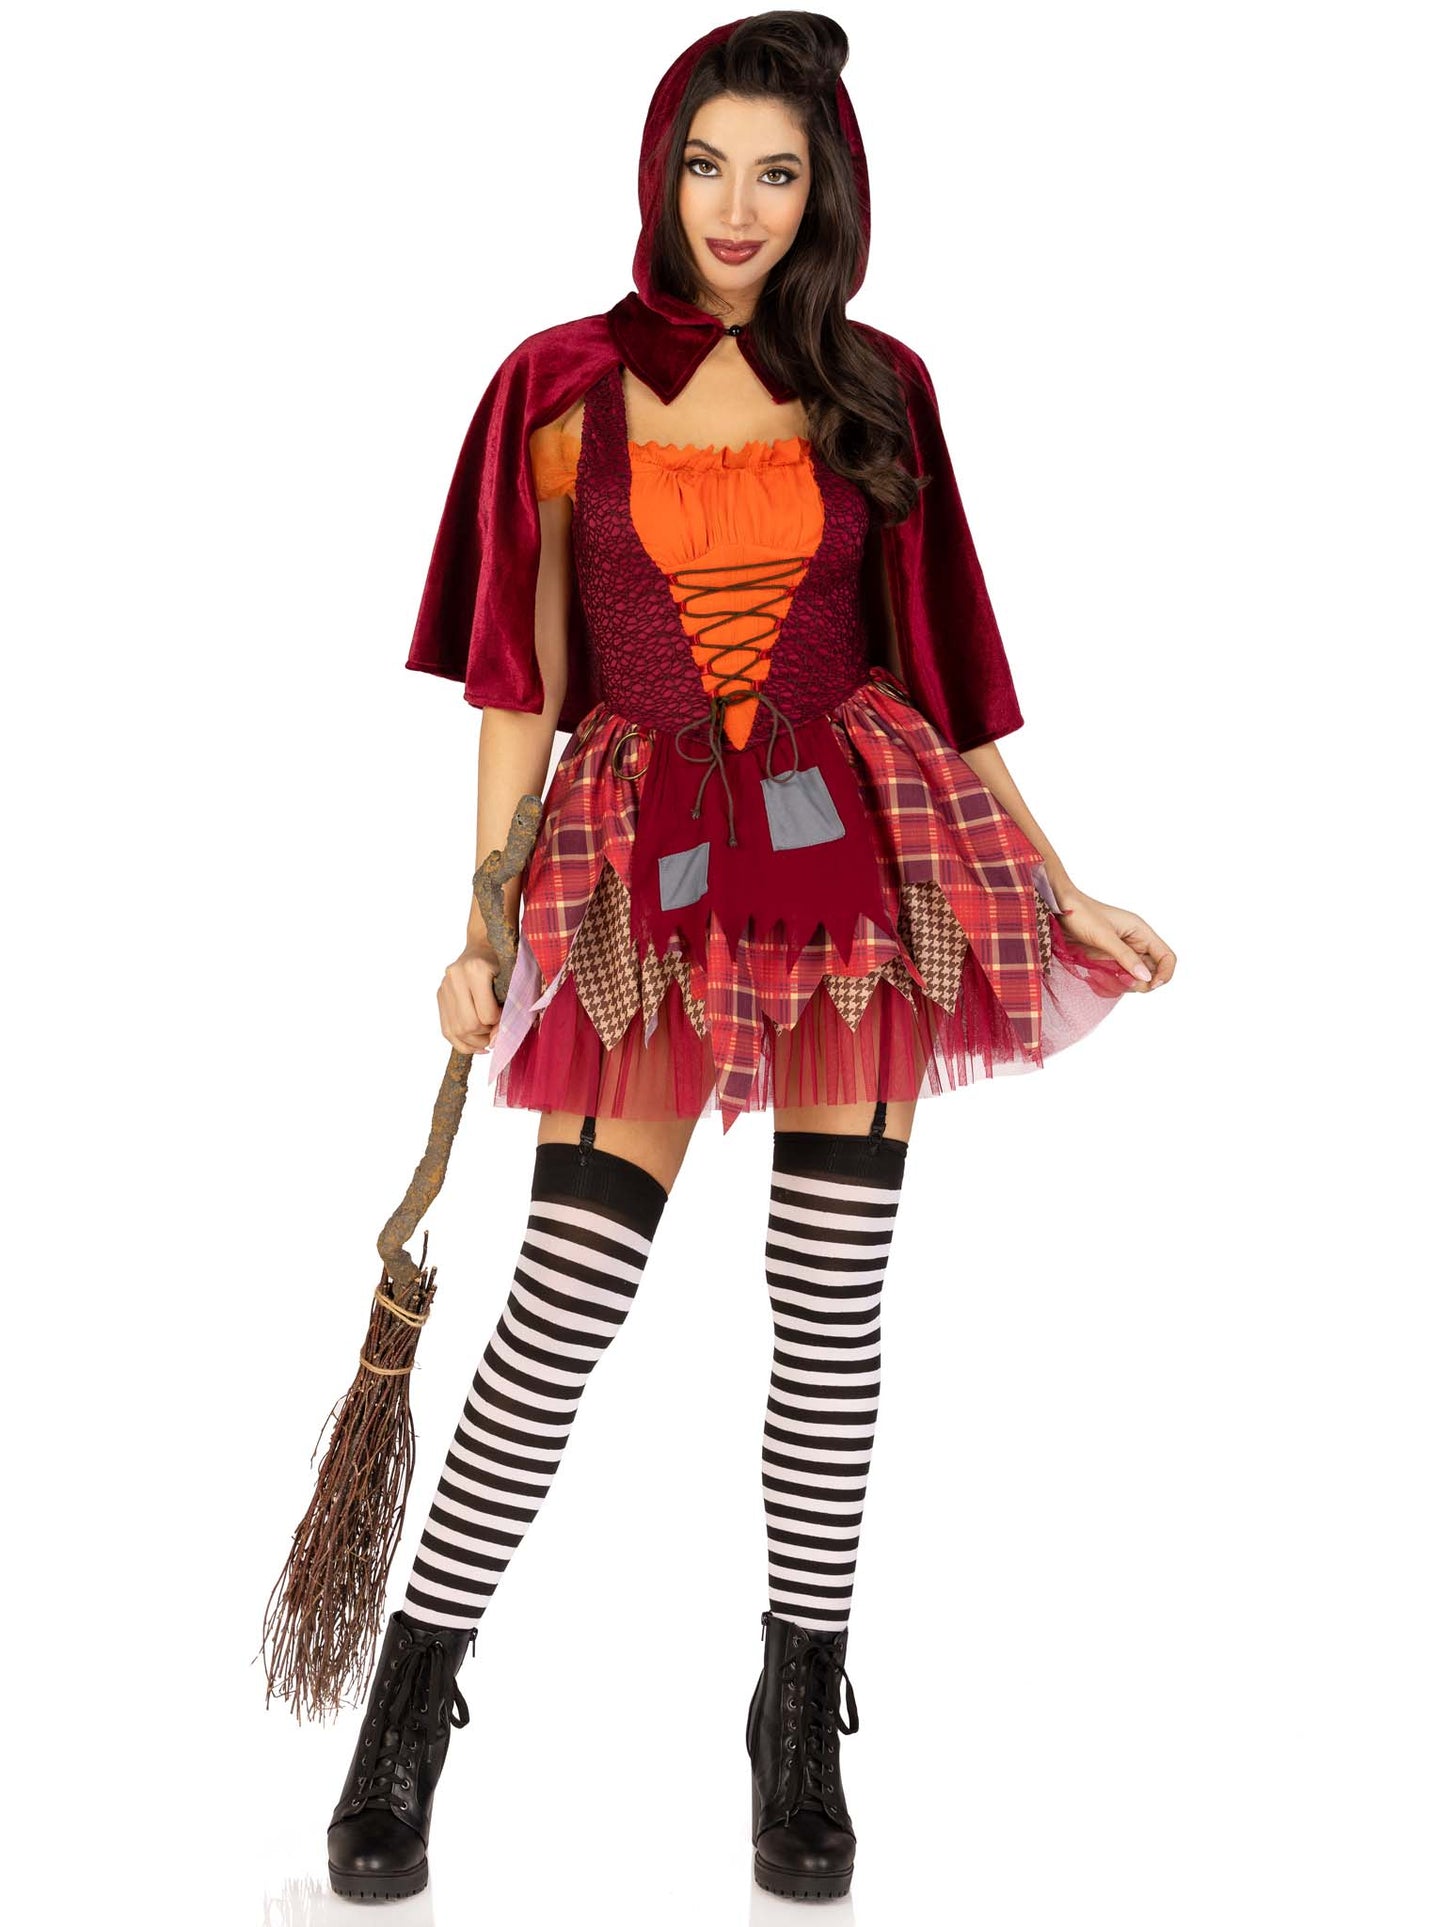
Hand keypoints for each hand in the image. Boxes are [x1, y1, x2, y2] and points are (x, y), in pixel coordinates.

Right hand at [438, 942, 504, 1051]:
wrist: (485, 946)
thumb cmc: (506, 965)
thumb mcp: (515, 981)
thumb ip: (510, 1009)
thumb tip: (495, 1042)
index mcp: (475, 970)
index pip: (486, 1015)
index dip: (499, 1023)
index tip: (506, 1016)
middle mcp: (455, 977)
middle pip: (468, 1025)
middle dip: (485, 1035)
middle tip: (496, 1030)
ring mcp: (444, 986)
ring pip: (455, 1031)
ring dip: (474, 1042)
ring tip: (488, 1039)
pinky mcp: (440, 995)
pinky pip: (447, 1030)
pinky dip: (462, 1043)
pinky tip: (477, 1045)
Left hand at [1054, 888, 1175, 991]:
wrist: (1058, 909)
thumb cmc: (1081, 915)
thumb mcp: (1104, 937)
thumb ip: (1126, 957)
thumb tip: (1147, 978)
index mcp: (1141, 932)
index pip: (1167, 957)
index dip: (1164, 974)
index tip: (1151, 984)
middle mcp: (1136, 942)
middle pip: (1153, 970)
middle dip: (1144, 982)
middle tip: (1124, 983)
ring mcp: (1122, 951)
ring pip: (1137, 976)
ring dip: (1128, 983)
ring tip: (1111, 980)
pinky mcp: (1108, 958)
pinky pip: (1121, 975)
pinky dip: (1116, 982)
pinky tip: (1103, 979)